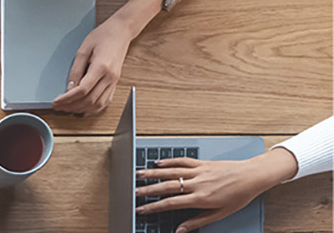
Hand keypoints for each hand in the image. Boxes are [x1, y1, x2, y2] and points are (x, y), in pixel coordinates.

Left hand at [53, 17, 136, 114]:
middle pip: (90, 100)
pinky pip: (106, 101)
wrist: (121, 32)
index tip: (56, 102)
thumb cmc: (102, 36)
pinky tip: (84, 109)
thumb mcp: (83, 50)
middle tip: (58, 107)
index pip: (82, 90)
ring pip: (98, 104)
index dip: (67, 99)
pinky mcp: (115, 82)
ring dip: (82, 109)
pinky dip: (94, 108)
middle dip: (72, 106)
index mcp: (101, 67)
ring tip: (68, 108)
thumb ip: (76, 70)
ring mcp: (114, 81)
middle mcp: (110, 77)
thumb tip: (69, 87)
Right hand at [136, 149, 298, 232]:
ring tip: (138, 175)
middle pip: (167, 186)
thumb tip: (181, 230)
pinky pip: (182, 161)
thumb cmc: (239, 196)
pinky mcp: (202, 163)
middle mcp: (197, 183)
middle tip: (134, 192)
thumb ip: (198, 221)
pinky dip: (169, 161)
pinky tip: (158, 163)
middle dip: (147, 190)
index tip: (142, 209)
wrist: (252, 177)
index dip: (154, 207)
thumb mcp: (221, 214)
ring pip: (171, 171)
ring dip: (153, 173)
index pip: (171, 203)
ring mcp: (199, 171)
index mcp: (201, 198)